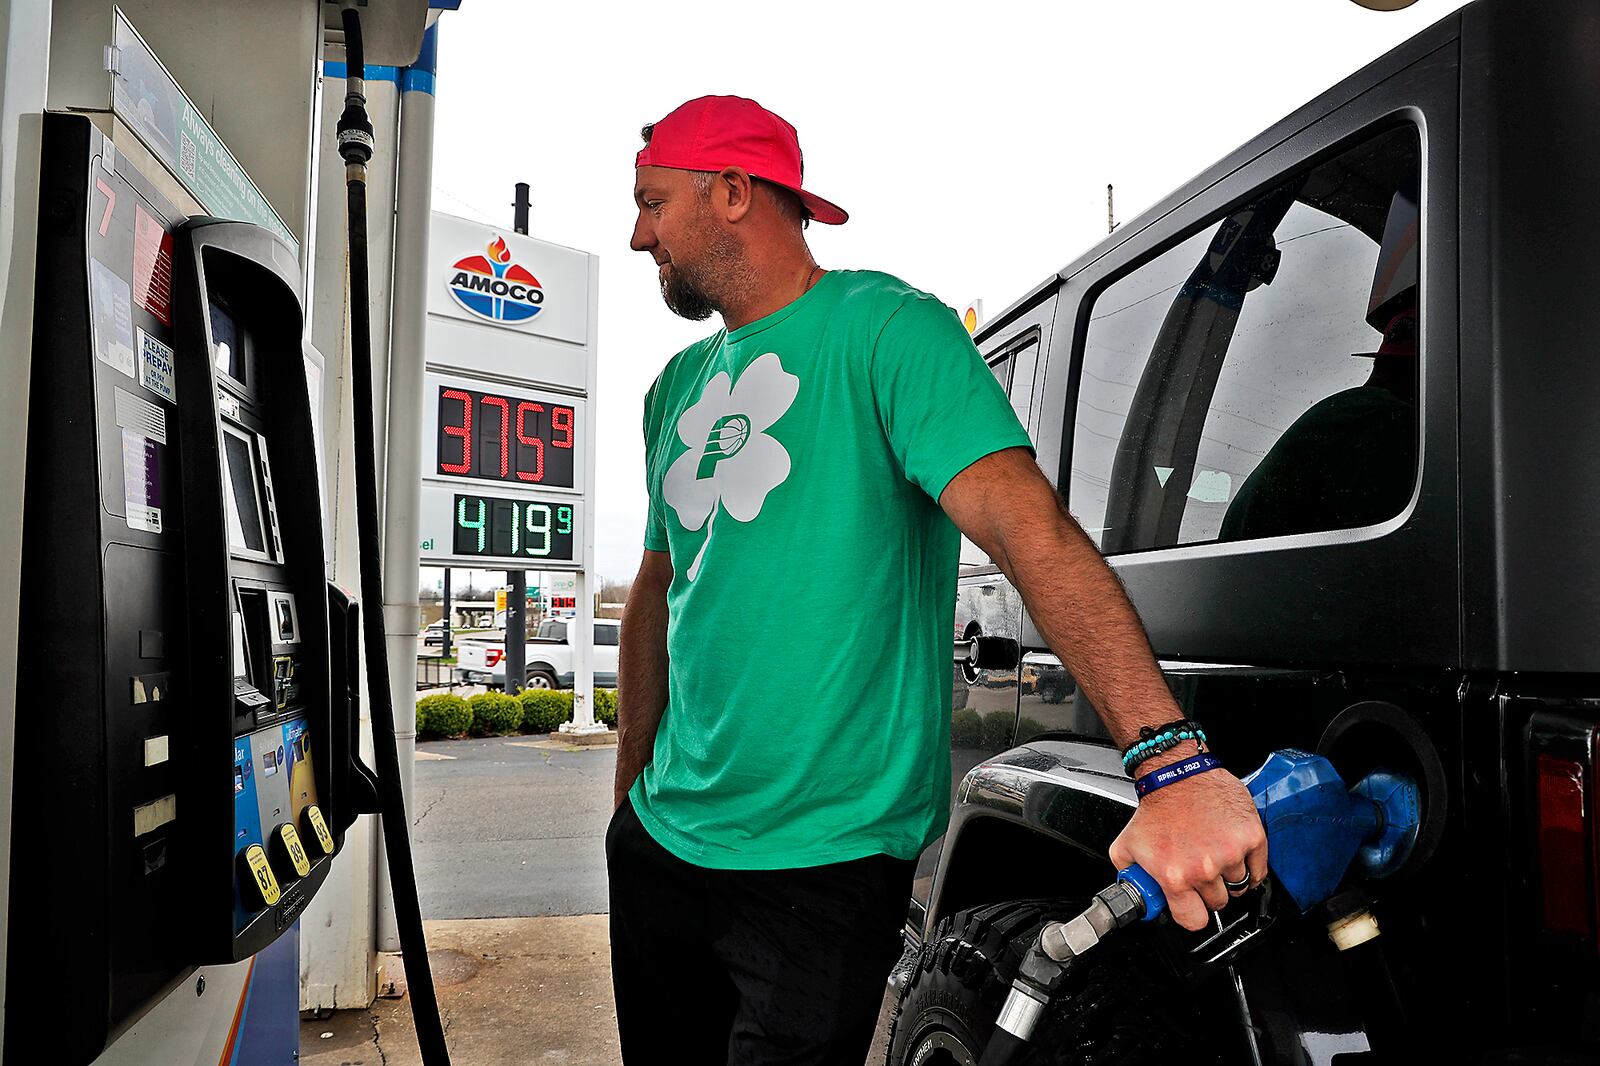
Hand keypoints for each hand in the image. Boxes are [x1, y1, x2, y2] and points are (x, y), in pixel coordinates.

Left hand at [1107, 761, 1266, 931]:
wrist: (1178, 773)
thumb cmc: (1157, 806)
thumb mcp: (1128, 846)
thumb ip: (1131, 876)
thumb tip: (1139, 896)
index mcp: (1174, 875)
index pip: (1193, 921)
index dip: (1192, 913)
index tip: (1191, 905)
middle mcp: (1204, 868)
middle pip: (1218, 903)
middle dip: (1208, 890)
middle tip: (1200, 868)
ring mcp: (1231, 853)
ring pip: (1238, 886)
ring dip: (1228, 875)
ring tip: (1213, 851)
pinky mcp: (1251, 837)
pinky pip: (1258, 871)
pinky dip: (1249, 866)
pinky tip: (1234, 852)